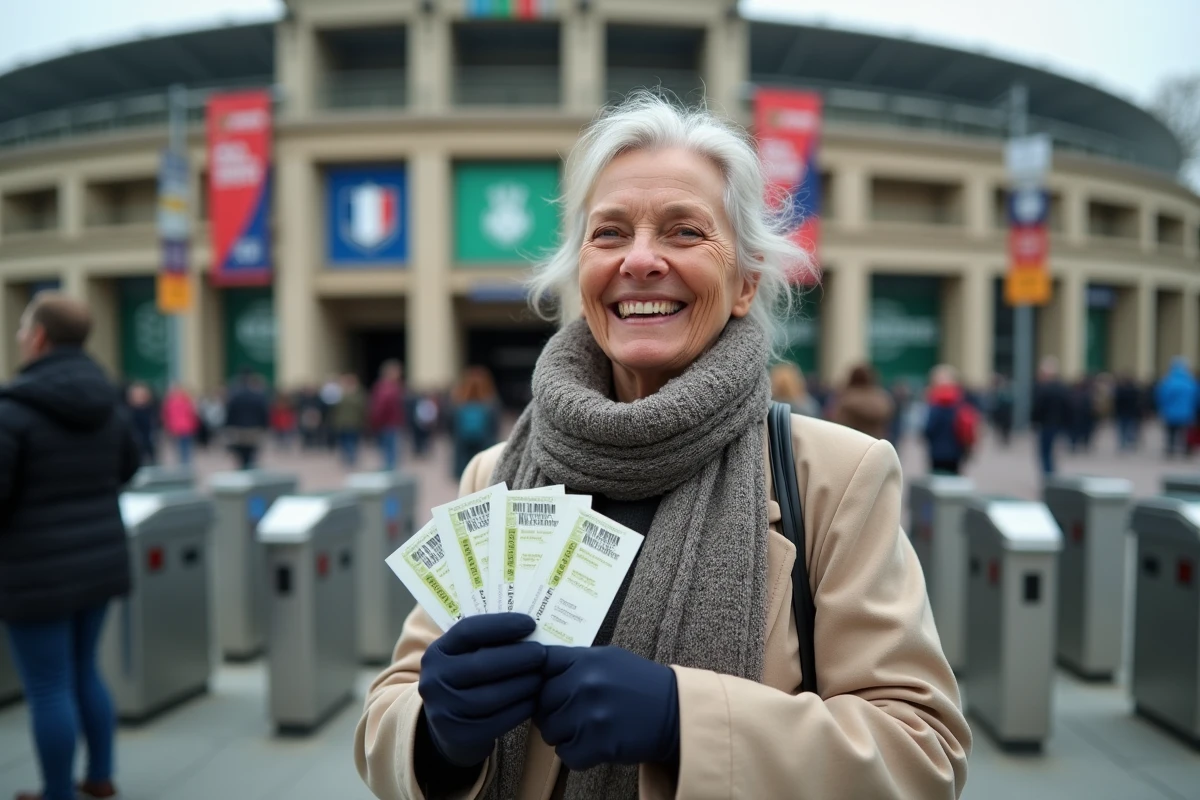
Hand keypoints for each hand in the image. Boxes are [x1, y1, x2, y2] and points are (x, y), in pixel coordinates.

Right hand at [419, 613, 545, 767]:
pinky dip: (519, 710)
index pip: (468, 631)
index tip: (530, 624)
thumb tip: (530, 626)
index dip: (501, 625)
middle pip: (481, 664)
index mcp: (438, 652)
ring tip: (541, 677)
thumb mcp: (467, 657)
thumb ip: (489, 642)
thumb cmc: (469, 682)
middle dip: (517, 657)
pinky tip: (534, 701)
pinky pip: (496, 722)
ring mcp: (443, 710)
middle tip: (542, 653)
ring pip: (491, 696)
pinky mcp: (459, 735)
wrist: (449, 728)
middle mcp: (434, 679)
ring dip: (522, 685)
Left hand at [534, 646, 679, 769]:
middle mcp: (585, 682)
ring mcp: (591, 713)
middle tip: (571, 717)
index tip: (543, 688)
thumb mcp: (608, 660)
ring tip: (586, 731)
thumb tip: (536, 669)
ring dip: (564, 736)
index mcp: (586, 658)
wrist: (676, 712)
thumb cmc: (640, 685)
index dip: (536, 679)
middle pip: (540, 703)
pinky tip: (594, 746)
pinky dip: (577, 755)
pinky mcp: (599, 743)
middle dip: (550, 713)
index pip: (540, 664)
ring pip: (550, 731)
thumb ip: (575, 663)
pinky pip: (566, 755)